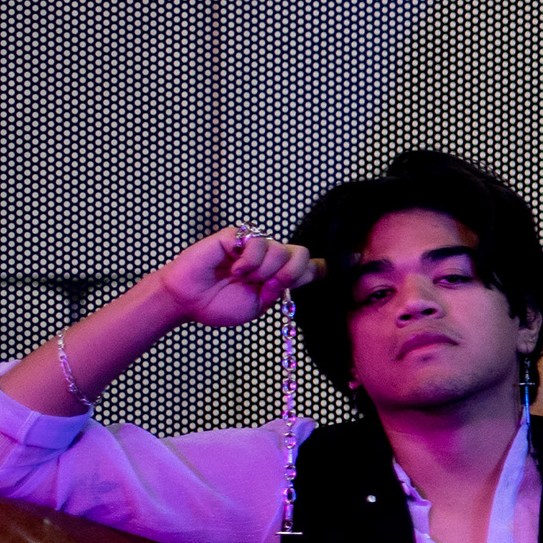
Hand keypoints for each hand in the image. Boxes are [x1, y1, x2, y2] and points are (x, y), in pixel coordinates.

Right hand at [154, 227, 318, 328]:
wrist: (186, 302)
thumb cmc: (219, 304)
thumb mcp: (257, 306)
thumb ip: (280, 291)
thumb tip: (304, 274)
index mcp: (278, 276)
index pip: (310, 267)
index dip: (330, 265)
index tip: (356, 259)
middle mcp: (269, 258)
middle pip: (301, 254)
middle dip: (291, 273)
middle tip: (269, 286)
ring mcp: (253, 245)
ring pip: (280, 250)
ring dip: (264, 271)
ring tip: (241, 279)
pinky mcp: (235, 236)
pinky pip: (257, 242)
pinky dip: (249, 261)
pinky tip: (234, 269)